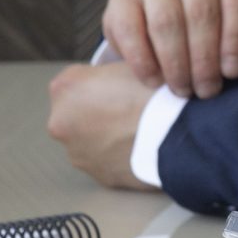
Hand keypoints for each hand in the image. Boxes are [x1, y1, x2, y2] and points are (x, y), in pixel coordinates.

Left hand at [44, 63, 153, 190]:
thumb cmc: (155, 94)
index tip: (118, 85)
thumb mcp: (130, 62)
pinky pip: (106, 160)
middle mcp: (60, 123)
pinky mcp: (97, 175)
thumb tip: (116, 77)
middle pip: (76, 112)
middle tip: (129, 107)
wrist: (177, 134)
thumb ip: (110, 70)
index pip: (75, 78)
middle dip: (97, 110)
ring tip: (138, 128)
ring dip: (107, 134)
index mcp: (65, 88)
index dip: (100, 80)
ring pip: (89, 139)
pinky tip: (140, 145)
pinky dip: (118, 154)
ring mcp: (77, 153)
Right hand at [101, 0, 237, 97]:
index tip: (232, 73)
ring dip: (176, 64)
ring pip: (166, 22)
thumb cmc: (214, 29)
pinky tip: (155, 81)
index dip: (236, 42)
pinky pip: (130, 31)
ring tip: (183, 89)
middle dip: (205, 60)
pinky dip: (144, 62)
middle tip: (206, 90)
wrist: (164, 19)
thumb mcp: (237, 35)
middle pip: (201, 14)